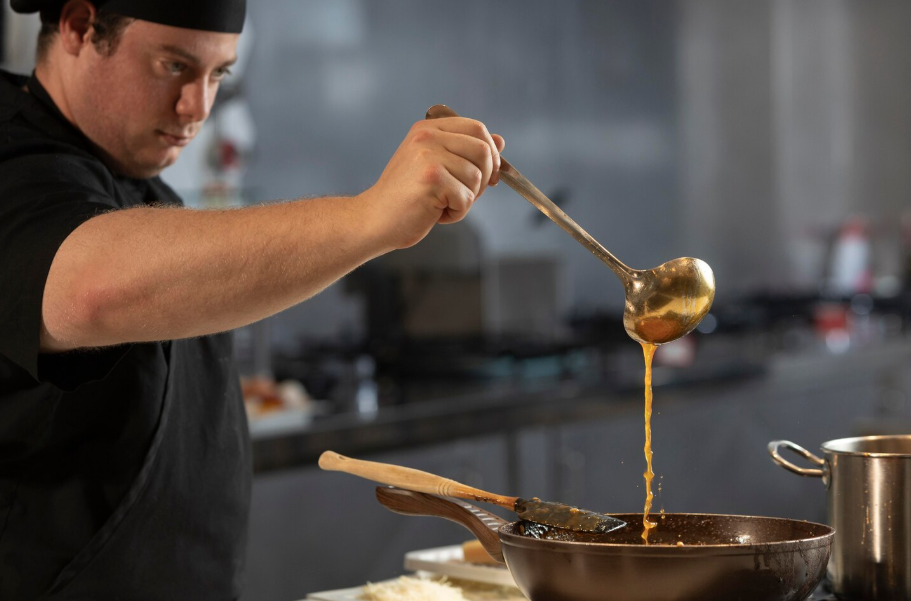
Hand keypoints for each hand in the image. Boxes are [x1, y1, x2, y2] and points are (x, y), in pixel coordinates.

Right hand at [361, 116, 505, 249]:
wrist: (375, 220)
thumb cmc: (406, 198)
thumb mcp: (437, 167)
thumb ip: (466, 152)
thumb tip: (500, 141)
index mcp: (429, 129)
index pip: (477, 128)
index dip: (491, 153)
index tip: (488, 174)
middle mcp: (428, 137)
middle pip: (483, 151)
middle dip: (484, 179)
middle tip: (463, 195)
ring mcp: (429, 156)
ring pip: (477, 178)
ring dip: (466, 200)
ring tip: (440, 205)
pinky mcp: (432, 179)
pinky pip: (466, 199)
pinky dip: (456, 213)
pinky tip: (435, 213)